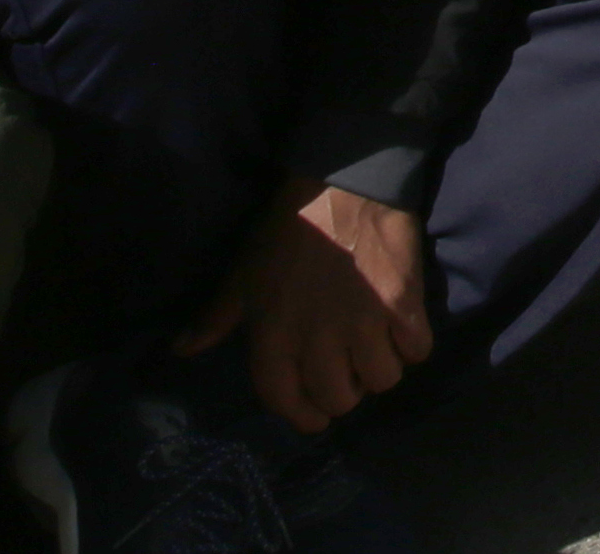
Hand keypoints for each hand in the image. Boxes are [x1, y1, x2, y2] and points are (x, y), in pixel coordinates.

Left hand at [180, 176, 433, 435]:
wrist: (345, 182)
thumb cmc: (288, 230)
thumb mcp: (244, 272)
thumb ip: (216, 318)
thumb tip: (182, 350)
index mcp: (274, 336)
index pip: (285, 400)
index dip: (302, 415)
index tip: (314, 416)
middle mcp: (318, 340)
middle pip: (340, 399)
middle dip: (345, 393)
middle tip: (348, 371)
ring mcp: (363, 324)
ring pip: (382, 380)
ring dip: (380, 370)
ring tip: (377, 349)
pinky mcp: (403, 305)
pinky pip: (417, 350)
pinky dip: (412, 345)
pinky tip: (404, 329)